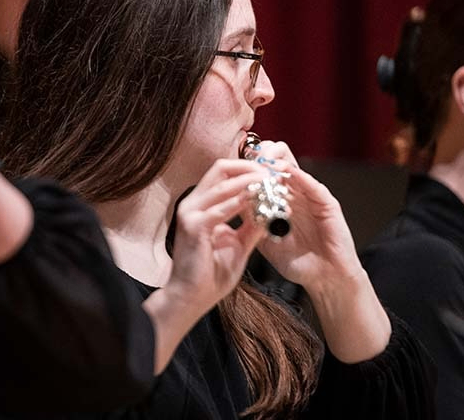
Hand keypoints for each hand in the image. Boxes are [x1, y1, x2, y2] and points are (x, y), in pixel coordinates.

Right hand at [143, 159, 269, 372]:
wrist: (191, 297)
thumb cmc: (211, 274)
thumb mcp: (238, 244)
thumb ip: (251, 225)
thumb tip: (270, 210)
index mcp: (200, 205)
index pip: (223, 173)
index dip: (247, 168)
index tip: (271, 172)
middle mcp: (192, 203)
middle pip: (221, 169)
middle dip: (249, 167)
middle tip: (273, 171)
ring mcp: (190, 213)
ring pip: (222, 184)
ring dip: (249, 181)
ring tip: (271, 181)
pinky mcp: (193, 227)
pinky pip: (220, 208)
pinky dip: (240, 202)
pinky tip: (258, 201)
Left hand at [252, 140, 389, 361]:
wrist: (324, 279)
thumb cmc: (296, 261)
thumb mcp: (265, 238)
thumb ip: (251, 219)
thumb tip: (228, 202)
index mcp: (280, 198)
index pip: (263, 170)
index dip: (248, 164)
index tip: (231, 166)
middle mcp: (295, 192)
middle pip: (277, 159)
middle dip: (259, 156)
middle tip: (246, 162)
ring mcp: (311, 196)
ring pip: (292, 165)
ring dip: (274, 161)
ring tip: (260, 164)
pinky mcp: (326, 203)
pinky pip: (311, 183)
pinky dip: (296, 175)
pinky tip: (282, 171)